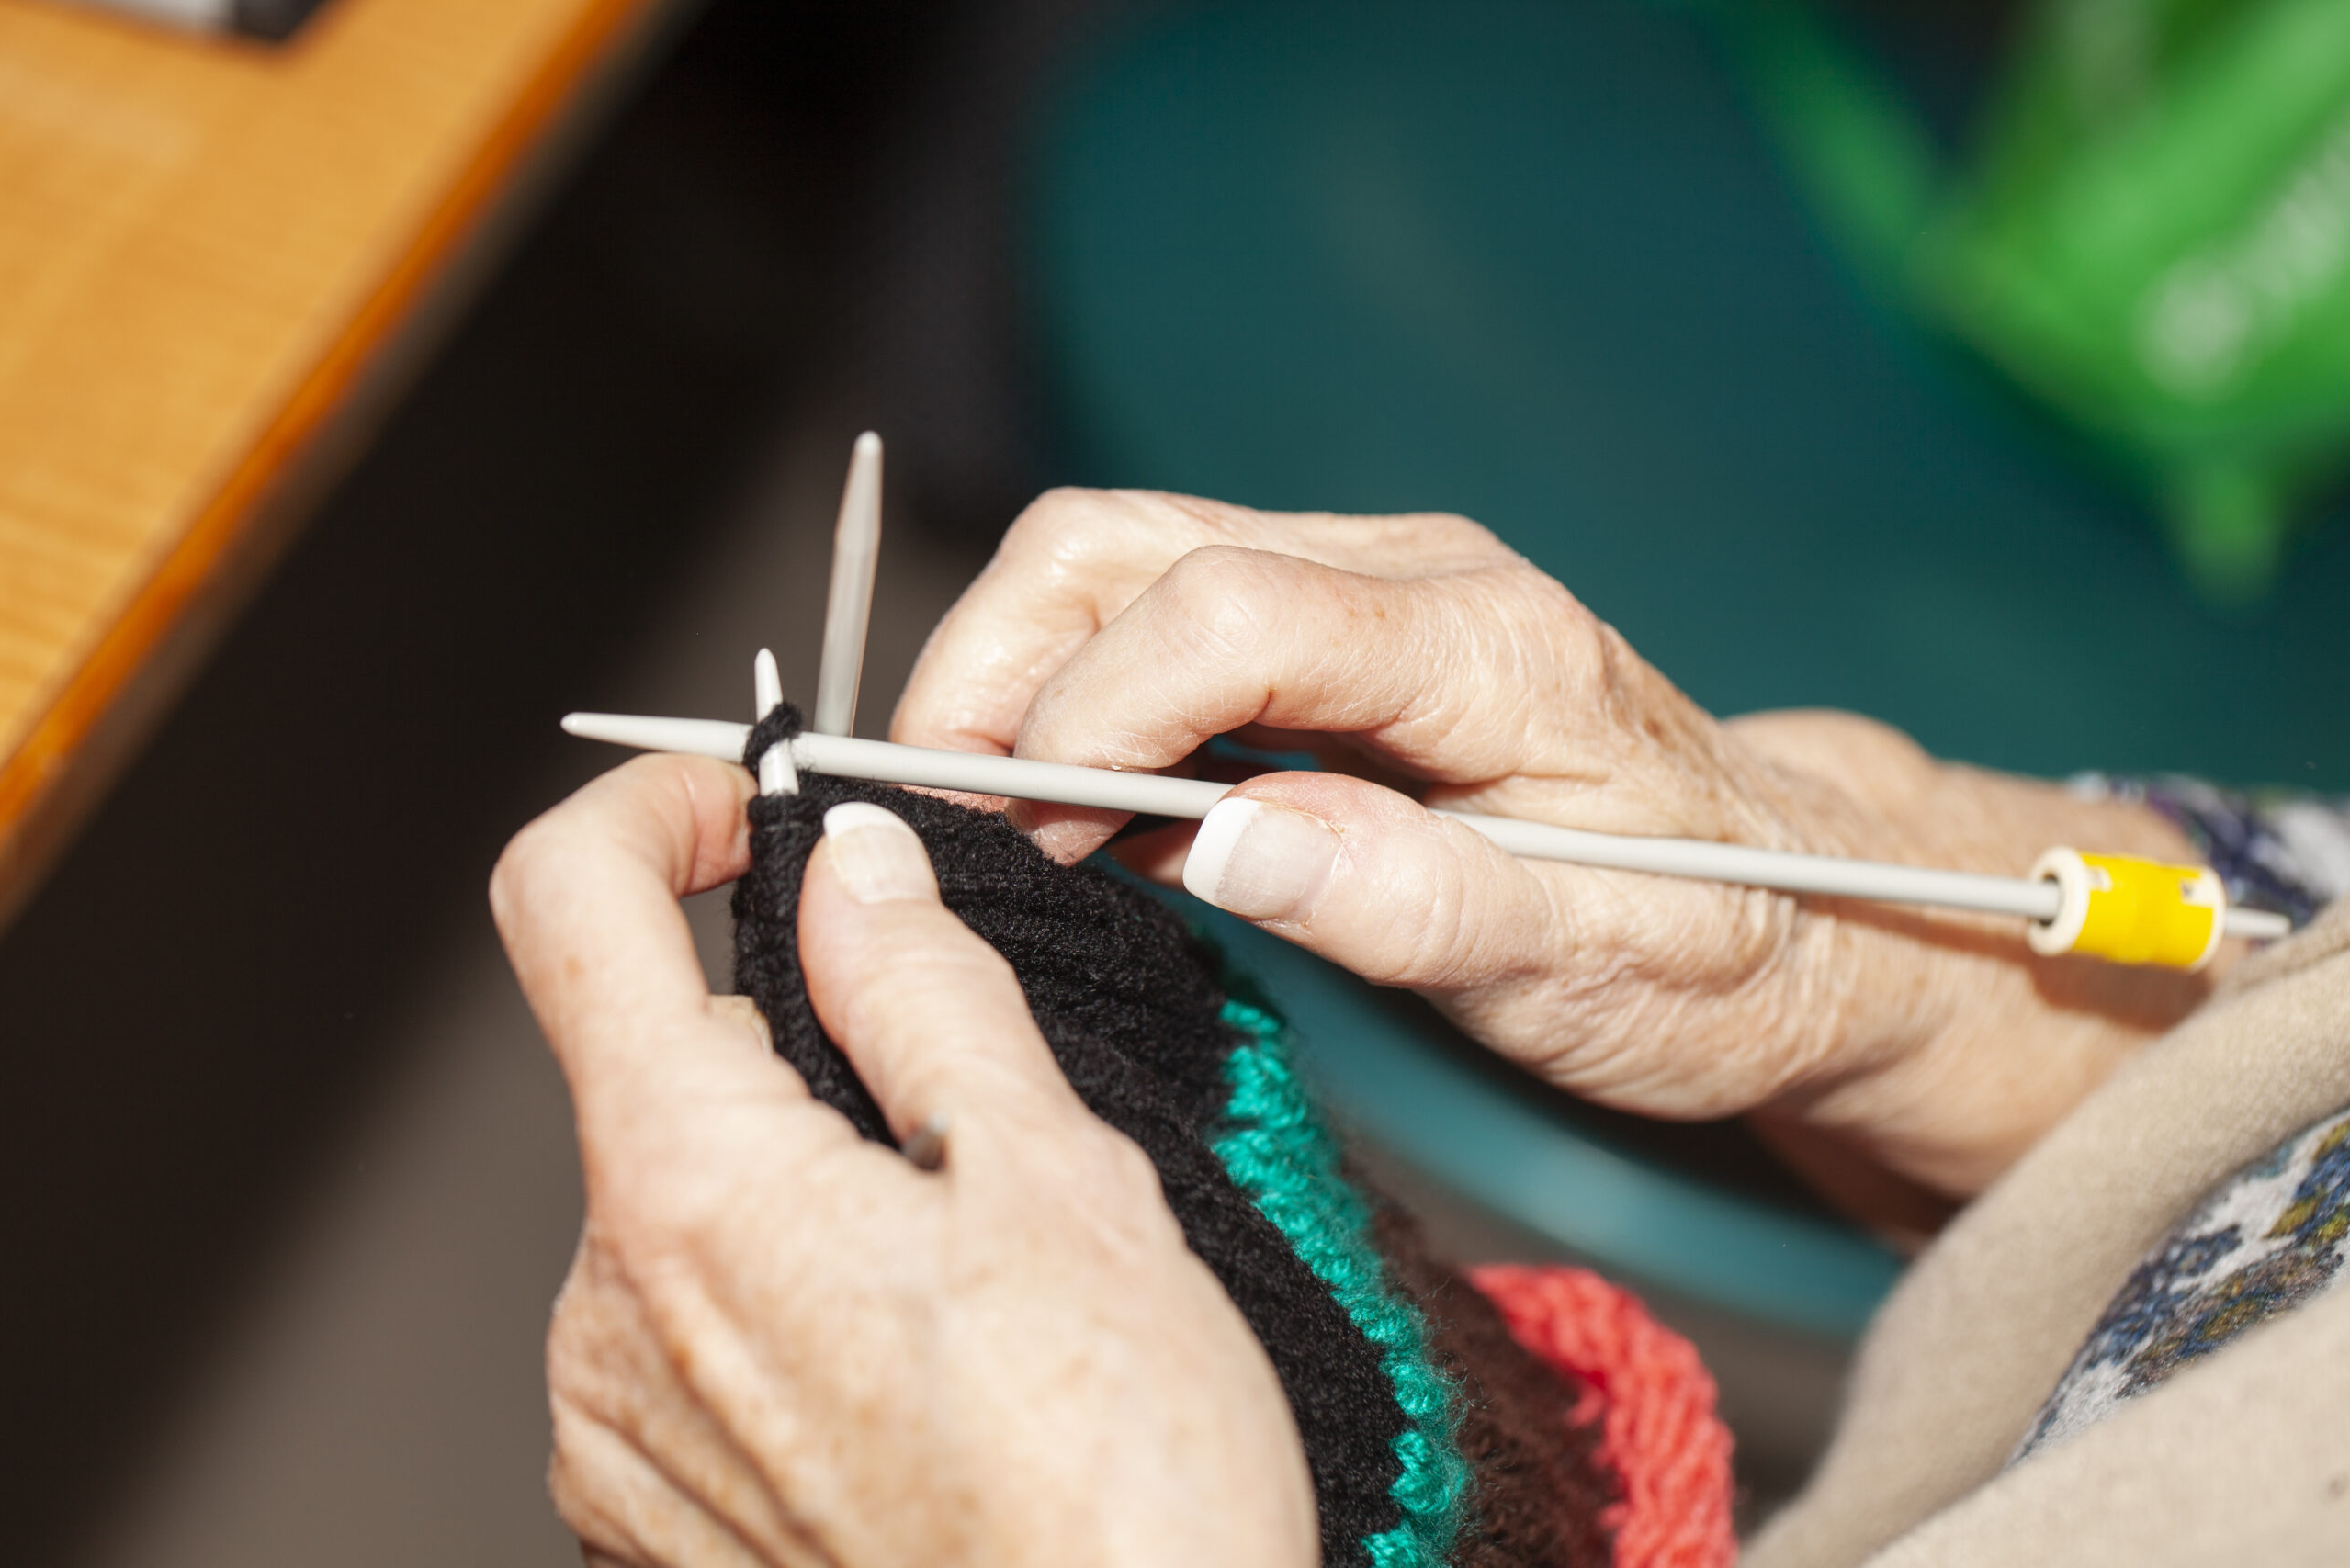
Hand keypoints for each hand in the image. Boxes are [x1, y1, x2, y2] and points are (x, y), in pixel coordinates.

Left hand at [490, 755, 1315, 1567]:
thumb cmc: (1117, 1494)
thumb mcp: (1059, 1184)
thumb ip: (925, 994)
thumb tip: (853, 867)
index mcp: (696, 1190)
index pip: (567, 905)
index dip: (653, 807)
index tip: (743, 807)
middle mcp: (606, 1306)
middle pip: (647, 1065)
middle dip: (782, 1033)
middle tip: (955, 1100)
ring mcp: (609, 1422)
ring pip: (674, 1200)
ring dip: (791, 1180)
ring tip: (964, 1278)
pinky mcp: (640, 1505)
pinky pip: (677, 1328)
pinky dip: (772, 1297)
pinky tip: (912, 1373)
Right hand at [894, 490, 2215, 1213]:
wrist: (1797, 910)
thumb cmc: (1707, 954)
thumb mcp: (1586, 973)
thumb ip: (1411, 906)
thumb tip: (1220, 840)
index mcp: (1483, 648)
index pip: (1222, 611)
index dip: (1082, 713)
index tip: (1019, 839)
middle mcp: (1411, 576)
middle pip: (1123, 542)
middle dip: (991, 667)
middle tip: (943, 823)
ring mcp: (1364, 590)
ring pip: (1114, 562)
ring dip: (1011, 677)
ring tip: (986, 826)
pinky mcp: (1332, 631)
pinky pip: (1153, 625)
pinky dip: (1070, 703)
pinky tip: (1069, 821)